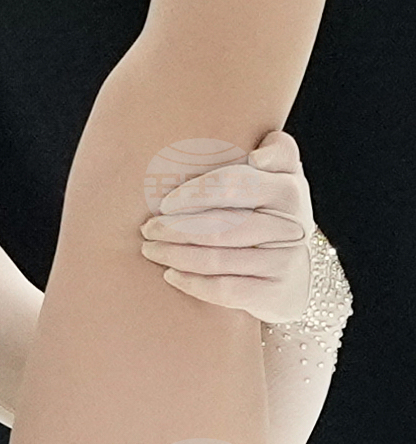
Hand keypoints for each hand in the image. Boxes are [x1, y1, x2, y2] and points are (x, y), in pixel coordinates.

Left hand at [139, 129, 315, 323]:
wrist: (297, 270)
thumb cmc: (271, 208)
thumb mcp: (281, 174)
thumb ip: (275, 150)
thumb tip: (257, 157)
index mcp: (287, 187)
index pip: (232, 185)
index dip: (194, 194)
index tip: (164, 203)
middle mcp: (292, 226)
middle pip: (220, 227)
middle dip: (175, 228)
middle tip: (146, 228)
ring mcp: (285, 262)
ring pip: (218, 260)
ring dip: (175, 254)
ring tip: (150, 249)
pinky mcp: (276, 292)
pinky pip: (227, 290)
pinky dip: (193, 283)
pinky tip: (171, 274)